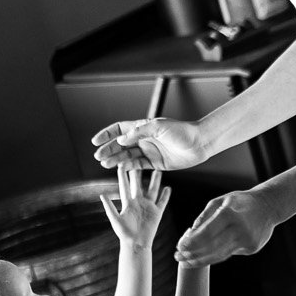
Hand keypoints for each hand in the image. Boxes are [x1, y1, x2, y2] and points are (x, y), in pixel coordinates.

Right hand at [93, 116, 207, 171]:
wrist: (199, 144)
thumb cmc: (181, 132)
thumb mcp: (159, 127)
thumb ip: (139, 133)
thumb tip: (121, 139)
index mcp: (143, 127)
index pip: (119, 129)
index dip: (106, 134)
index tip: (95, 141)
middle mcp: (144, 139)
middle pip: (120, 145)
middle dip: (108, 150)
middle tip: (98, 156)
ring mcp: (149, 151)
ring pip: (127, 156)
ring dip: (116, 160)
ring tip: (105, 164)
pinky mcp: (155, 163)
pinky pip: (138, 166)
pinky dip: (128, 167)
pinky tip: (120, 168)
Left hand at [100, 165, 168, 246]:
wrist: (136, 244)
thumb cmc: (124, 234)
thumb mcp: (115, 220)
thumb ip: (110, 207)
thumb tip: (102, 195)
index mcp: (127, 203)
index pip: (125, 186)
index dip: (123, 176)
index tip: (121, 164)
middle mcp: (138, 202)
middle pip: (139, 185)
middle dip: (139, 173)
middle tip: (139, 160)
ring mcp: (148, 206)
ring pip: (152, 190)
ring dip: (155, 181)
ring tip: (157, 170)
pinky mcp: (157, 212)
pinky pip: (162, 202)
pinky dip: (166, 195)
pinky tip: (168, 187)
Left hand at [175, 188, 281, 265]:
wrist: (269, 206)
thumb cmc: (240, 202)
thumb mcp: (220, 201)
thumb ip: (204, 217)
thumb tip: (189, 234)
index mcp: (229, 214)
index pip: (206, 234)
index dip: (190, 243)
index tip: (178, 247)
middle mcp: (239, 230)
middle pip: (211, 248)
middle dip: (192, 255)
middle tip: (178, 258)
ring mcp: (247, 241)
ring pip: (219, 256)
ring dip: (201, 260)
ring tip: (187, 262)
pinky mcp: (252, 248)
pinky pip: (229, 253)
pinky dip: (216, 254)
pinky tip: (206, 253)